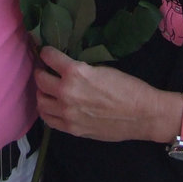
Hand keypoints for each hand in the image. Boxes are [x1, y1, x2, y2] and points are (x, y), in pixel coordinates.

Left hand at [35, 46, 172, 143]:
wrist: (142, 115)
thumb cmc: (127, 88)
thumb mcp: (101, 69)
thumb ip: (79, 70)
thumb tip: (65, 67)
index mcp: (75, 73)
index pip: (49, 57)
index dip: (46, 53)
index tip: (46, 53)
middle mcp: (66, 93)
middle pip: (40, 79)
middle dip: (42, 71)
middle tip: (46, 70)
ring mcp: (67, 113)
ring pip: (40, 101)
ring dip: (42, 92)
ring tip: (48, 89)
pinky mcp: (72, 129)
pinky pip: (48, 119)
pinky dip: (47, 110)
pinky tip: (53, 106)